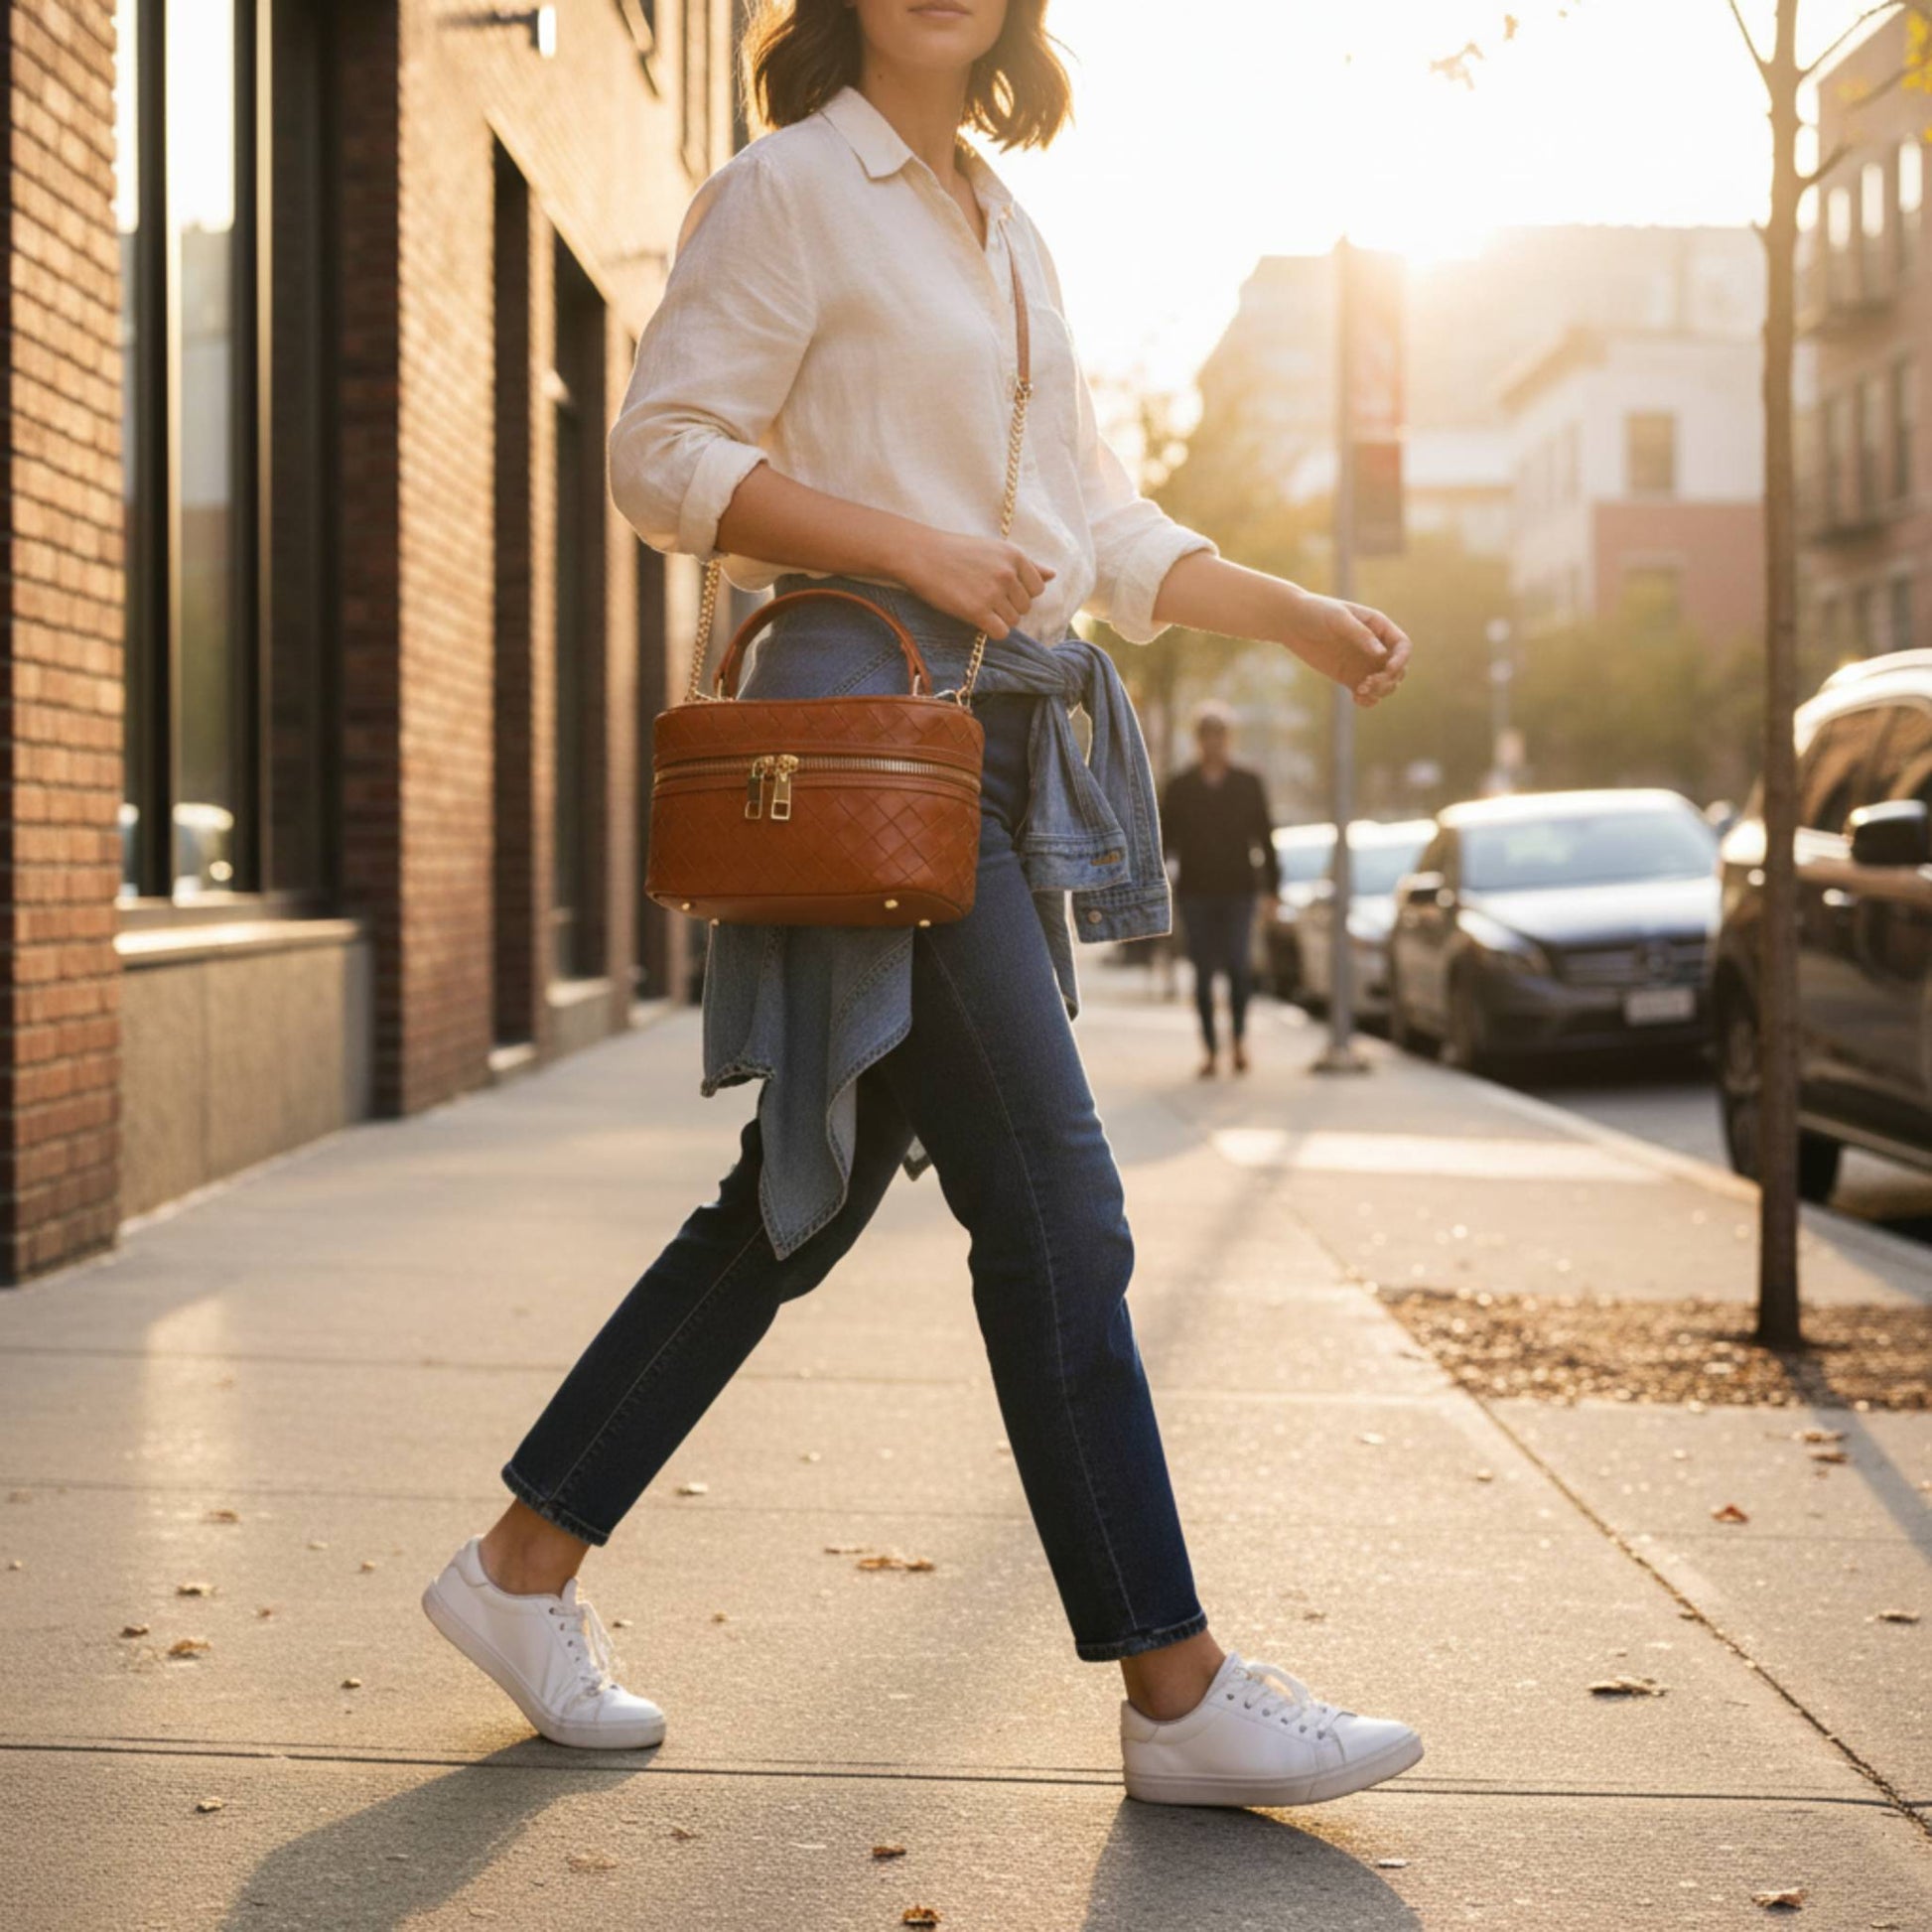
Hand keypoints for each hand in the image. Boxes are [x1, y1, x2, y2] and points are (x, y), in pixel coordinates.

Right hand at [891, 529, 1055, 638]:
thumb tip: (1053, 575)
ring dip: (998, 619)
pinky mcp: (977, 611)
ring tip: (977, 605)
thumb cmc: (956, 552)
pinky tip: (977, 619)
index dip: (1020, 593)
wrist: (921, 555)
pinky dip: (992, 630)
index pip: (1037, 588)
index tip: (1000, 589)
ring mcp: (993, 593)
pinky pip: (1001, 632)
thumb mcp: (994, 550)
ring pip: (1014, 621)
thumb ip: (1026, 564)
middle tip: (984, 597)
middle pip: (1025, 607)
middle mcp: (1008, 574)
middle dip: (1008, 607)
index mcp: (1014, 556)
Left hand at [1279, 588, 1411, 706]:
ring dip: (1379, 692)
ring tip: (1360, 692)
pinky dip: (1368, 700)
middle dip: (1388, 680)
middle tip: (1367, 684)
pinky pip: (1368, 693)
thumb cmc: (1316, 611)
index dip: (1401, 660)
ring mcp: (1363, 663)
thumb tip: (1382, 654)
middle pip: (1398, 670)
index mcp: (1379, 627)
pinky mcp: (1349, 677)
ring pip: (1386, 684)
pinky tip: (1357, 699)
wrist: (1291, 622)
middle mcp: (1375, 646)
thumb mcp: (1339, 619)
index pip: (1403, 646)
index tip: (1388, 670)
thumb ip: (1361, 634)